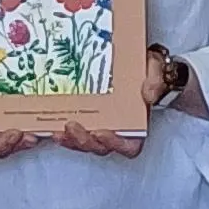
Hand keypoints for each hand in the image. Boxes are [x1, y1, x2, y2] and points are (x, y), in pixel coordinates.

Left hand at [58, 46, 182, 157]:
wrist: (137, 61)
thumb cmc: (148, 70)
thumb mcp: (155, 70)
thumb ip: (155, 82)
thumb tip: (148, 95)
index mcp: (137, 125)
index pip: (129, 147)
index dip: (115, 144)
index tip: (102, 132)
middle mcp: (118, 130)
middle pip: (101, 147)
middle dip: (85, 141)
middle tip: (72, 126)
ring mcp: (101, 125)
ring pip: (85, 143)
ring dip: (71, 139)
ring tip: (58, 129)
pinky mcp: (87, 118)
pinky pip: (74, 132)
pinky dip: (64, 132)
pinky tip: (53, 125)